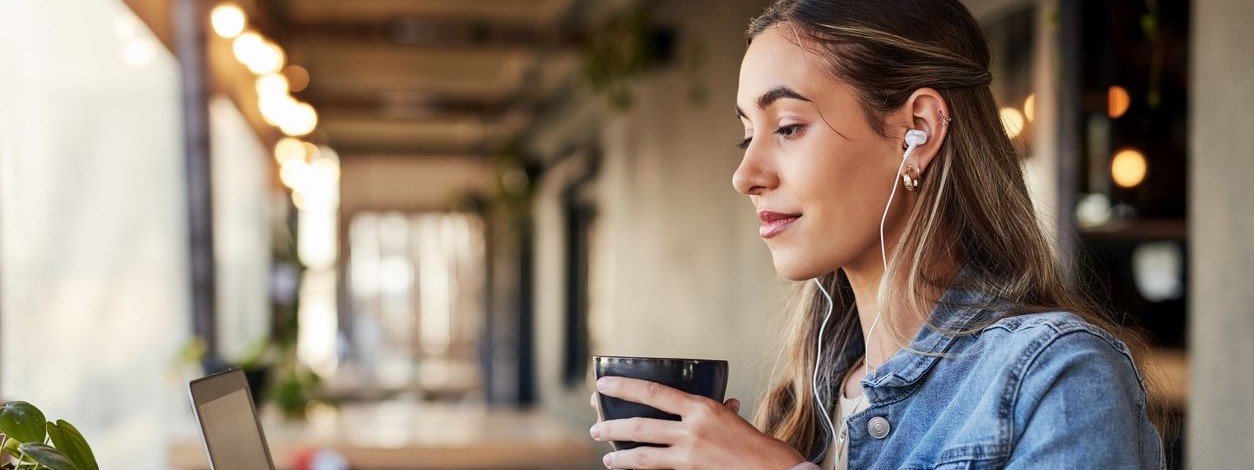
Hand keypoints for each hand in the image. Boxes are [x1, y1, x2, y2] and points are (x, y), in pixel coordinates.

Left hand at [588, 376, 805, 469]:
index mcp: (701, 407)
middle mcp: (692, 429)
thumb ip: (715, 409)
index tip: (603, 385)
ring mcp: (690, 454)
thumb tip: (717, 402)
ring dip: (620, 456)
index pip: (653, 392)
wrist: (771, 469)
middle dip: (613, 427)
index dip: (624, 387)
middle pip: (641, 426)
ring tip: (606, 457)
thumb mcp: (731, 418)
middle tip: (596, 428)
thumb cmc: (754, 443)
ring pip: (644, 455)